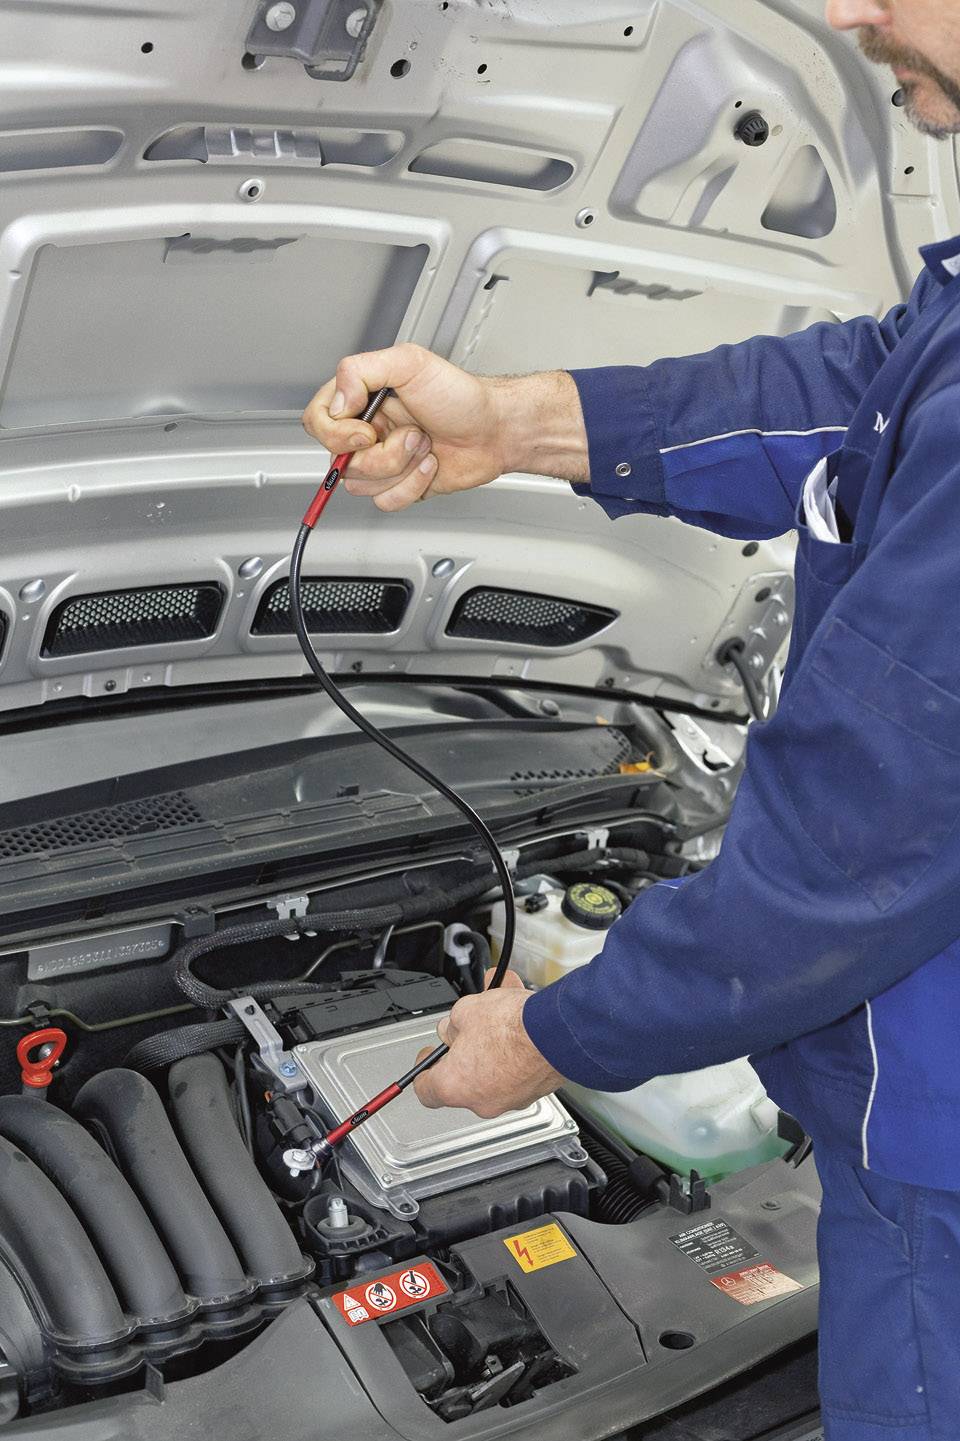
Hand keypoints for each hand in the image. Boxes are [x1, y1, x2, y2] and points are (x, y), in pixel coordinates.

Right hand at [302, 344, 588, 510]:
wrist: (495, 431)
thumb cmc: (461, 396)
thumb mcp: (410, 362)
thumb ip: (361, 370)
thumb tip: (336, 400)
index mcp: (361, 399)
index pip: (318, 421)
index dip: (337, 433)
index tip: (367, 429)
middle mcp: (367, 430)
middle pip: (339, 460)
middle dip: (382, 453)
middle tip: (412, 433)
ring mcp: (381, 460)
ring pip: (361, 485)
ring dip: (400, 468)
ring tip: (424, 446)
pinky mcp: (398, 485)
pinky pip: (384, 501)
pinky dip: (411, 486)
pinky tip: (429, 465)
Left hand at [413, 969, 564, 1117]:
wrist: (556, 1033)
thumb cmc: (511, 1026)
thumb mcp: (465, 1011)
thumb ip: (452, 1025)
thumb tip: (453, 1028)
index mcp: (454, 1085)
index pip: (425, 1089)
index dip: (424, 1070)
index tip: (428, 1057)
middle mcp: (482, 1101)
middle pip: (464, 1079)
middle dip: (465, 1052)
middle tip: (469, 1030)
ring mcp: (511, 1099)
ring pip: (494, 1073)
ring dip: (493, 1049)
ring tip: (500, 1016)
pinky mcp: (535, 1091)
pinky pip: (518, 1072)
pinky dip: (516, 1053)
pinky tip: (520, 1026)